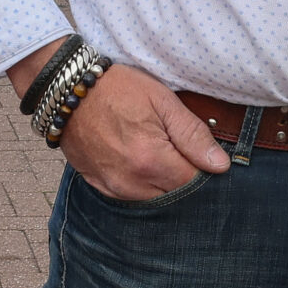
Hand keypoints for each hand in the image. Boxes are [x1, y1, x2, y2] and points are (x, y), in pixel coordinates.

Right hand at [7, 43, 230, 200]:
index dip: (202, 167)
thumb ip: (192, 135)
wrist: (66, 88)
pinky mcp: (99, 185)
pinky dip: (139, 182)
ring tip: (153, 148)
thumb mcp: (161, 101)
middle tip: (175, 146)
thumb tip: (221, 165)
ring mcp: (112, 187)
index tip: (197, 149)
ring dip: (160, 180)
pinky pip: (130, 195)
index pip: (194, 182)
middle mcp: (131, 182)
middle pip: (174, 195)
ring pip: (153, 198)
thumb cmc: (116, 88)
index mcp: (151, 160)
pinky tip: (135, 156)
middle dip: (181, 176)